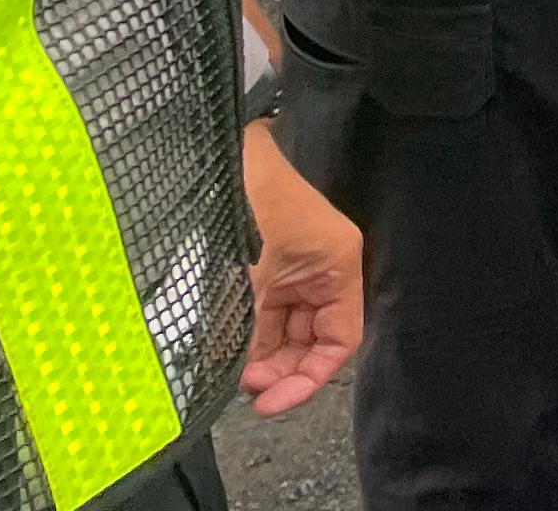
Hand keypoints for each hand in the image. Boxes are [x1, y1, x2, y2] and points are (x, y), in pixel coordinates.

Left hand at [238, 122, 361, 414]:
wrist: (218, 155)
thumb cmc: (247, 204)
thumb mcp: (248, 277)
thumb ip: (244, 333)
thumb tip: (229, 383)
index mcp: (336, 266)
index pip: (339, 340)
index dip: (308, 377)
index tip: (269, 402)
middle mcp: (319, 270)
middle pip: (311, 339)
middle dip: (280, 368)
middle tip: (245, 389)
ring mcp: (289, 269)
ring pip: (282, 330)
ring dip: (258, 355)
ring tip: (226, 371)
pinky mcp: (262, 265)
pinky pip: (259, 313)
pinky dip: (243, 335)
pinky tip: (220, 349)